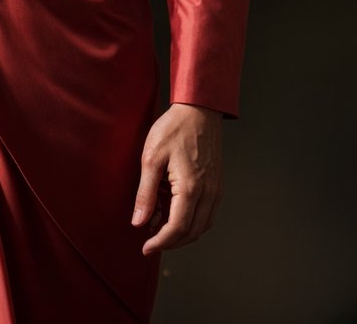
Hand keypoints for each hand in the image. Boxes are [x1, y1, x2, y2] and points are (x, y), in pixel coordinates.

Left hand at [131, 103, 222, 254]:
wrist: (199, 109)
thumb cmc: (173, 129)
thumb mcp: (151, 157)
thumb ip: (145, 193)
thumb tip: (139, 222)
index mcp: (190, 188)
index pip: (177, 229)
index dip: (160, 243)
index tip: (145, 248)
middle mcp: (208, 192)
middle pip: (191, 233)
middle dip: (170, 243)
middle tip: (151, 242)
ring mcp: (215, 189)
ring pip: (202, 226)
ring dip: (182, 234)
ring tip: (160, 229)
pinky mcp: (217, 183)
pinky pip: (207, 214)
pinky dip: (193, 222)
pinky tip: (176, 215)